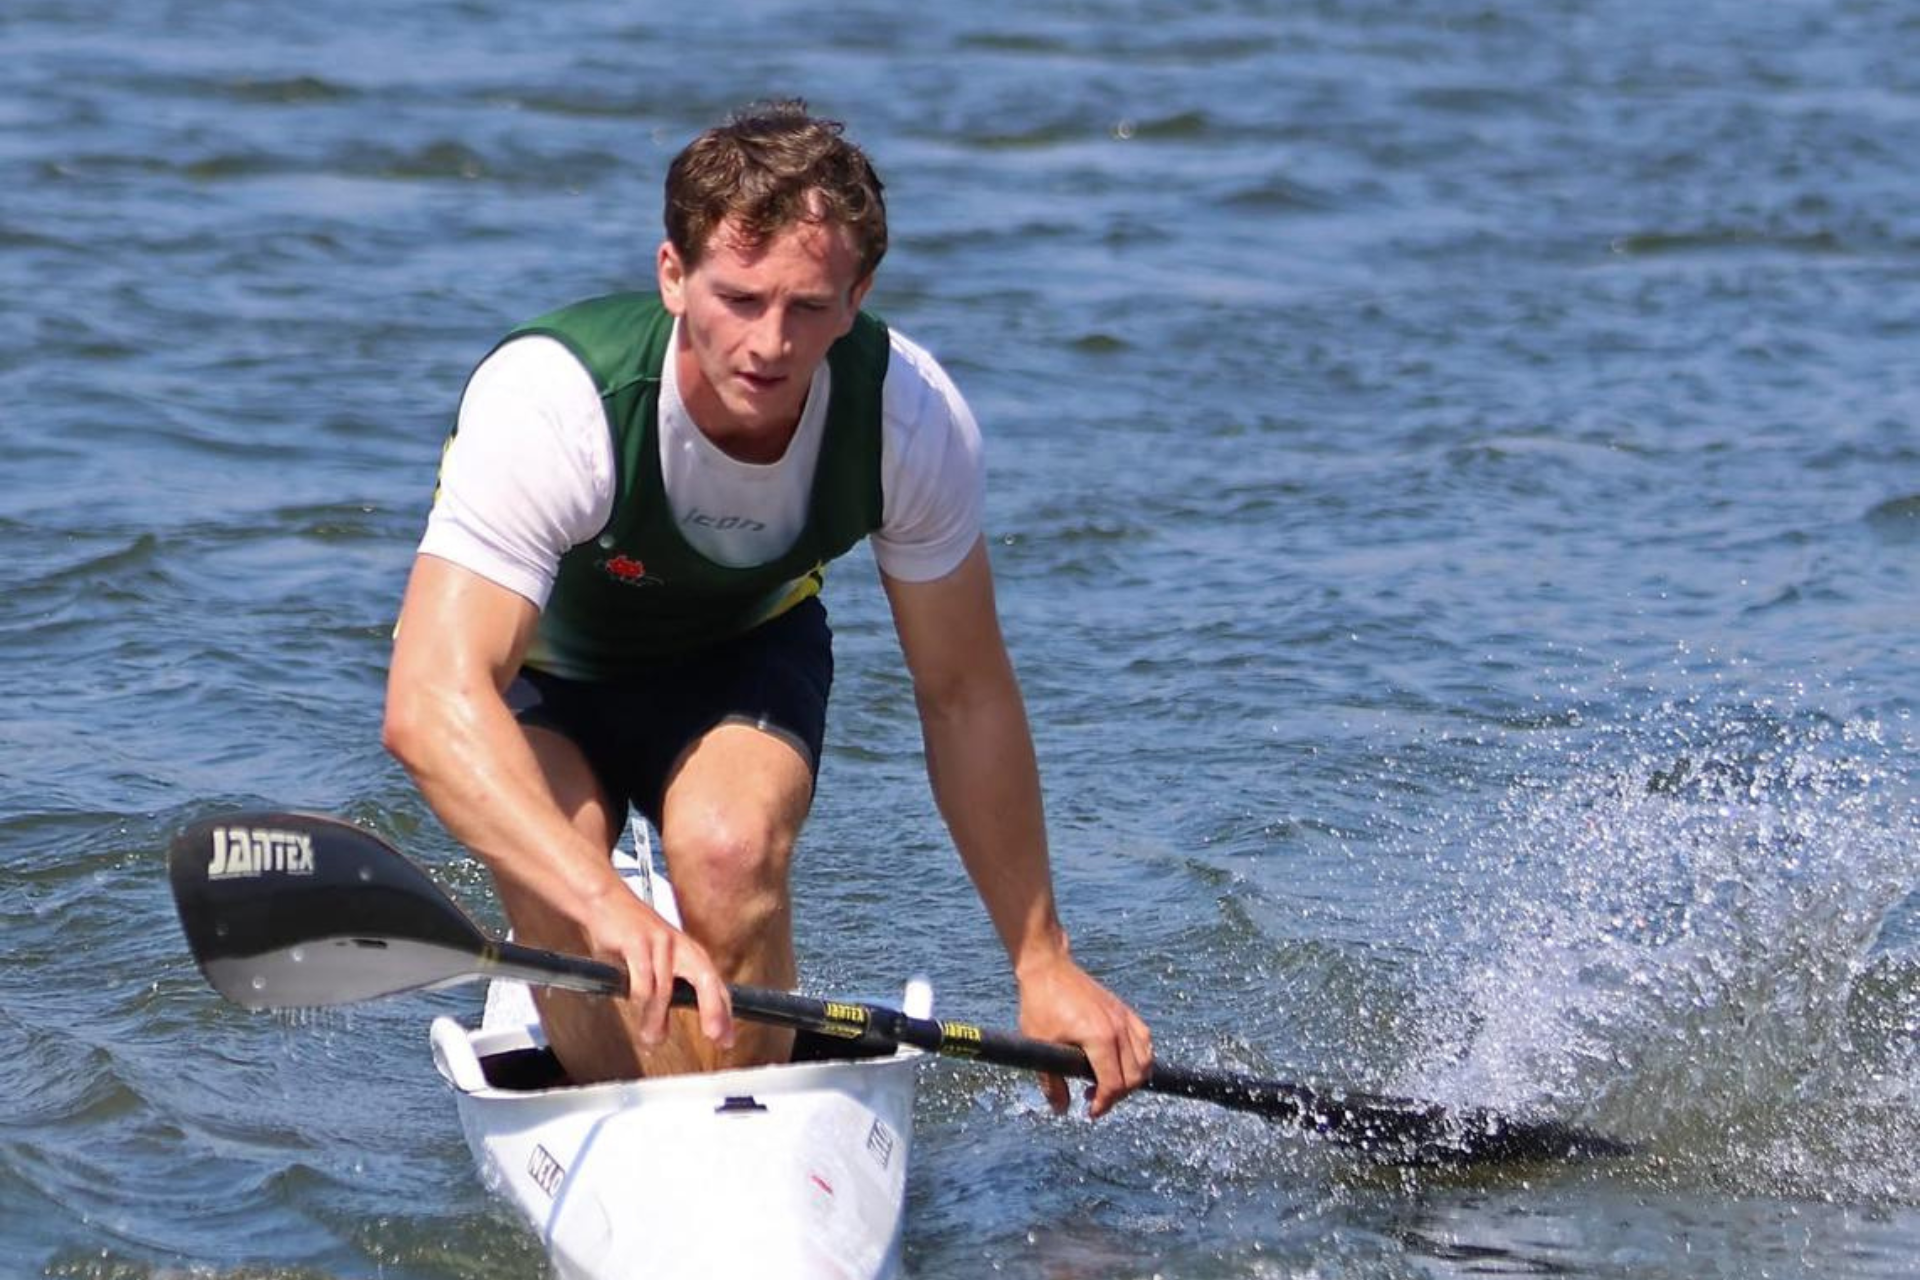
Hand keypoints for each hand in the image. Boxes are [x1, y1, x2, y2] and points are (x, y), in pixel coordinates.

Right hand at [581, 881, 733, 1051]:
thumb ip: (662, 997)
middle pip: (706, 980)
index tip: (727, 1039)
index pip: (714, 985)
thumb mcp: (653, 966)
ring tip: (651, 1039)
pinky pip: (643, 978)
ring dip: (657, 1018)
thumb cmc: (629, 937)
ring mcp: (661, 942)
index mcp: (690, 954)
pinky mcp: (638, 940)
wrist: (606, 901)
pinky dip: (638, 997)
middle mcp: (681, 947)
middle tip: (715, 1036)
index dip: (723, 1013)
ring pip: (665, 989)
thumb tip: (659, 1036)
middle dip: (713, 1009)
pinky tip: (635, 1006)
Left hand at [1015, 955, 1151, 1117]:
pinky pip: (1144, 1040)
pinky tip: (1122, 1063)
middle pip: (1135, 1076)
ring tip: (1108, 1083)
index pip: (1114, 1084)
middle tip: (1094, 1099)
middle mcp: (1119, 1028)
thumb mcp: (1039, 1045)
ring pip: (1146, 1059)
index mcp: (1100, 1038)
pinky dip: (1140, 1057)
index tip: (1090, 1112)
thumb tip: (1061, 1110)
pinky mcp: (1124, 1010)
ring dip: (1132, 1079)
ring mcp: (1124, 1017)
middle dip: (1117, 1096)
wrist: (1048, 968)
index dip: (1104, 1104)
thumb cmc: (1040, 1004)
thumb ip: (1051, 1082)